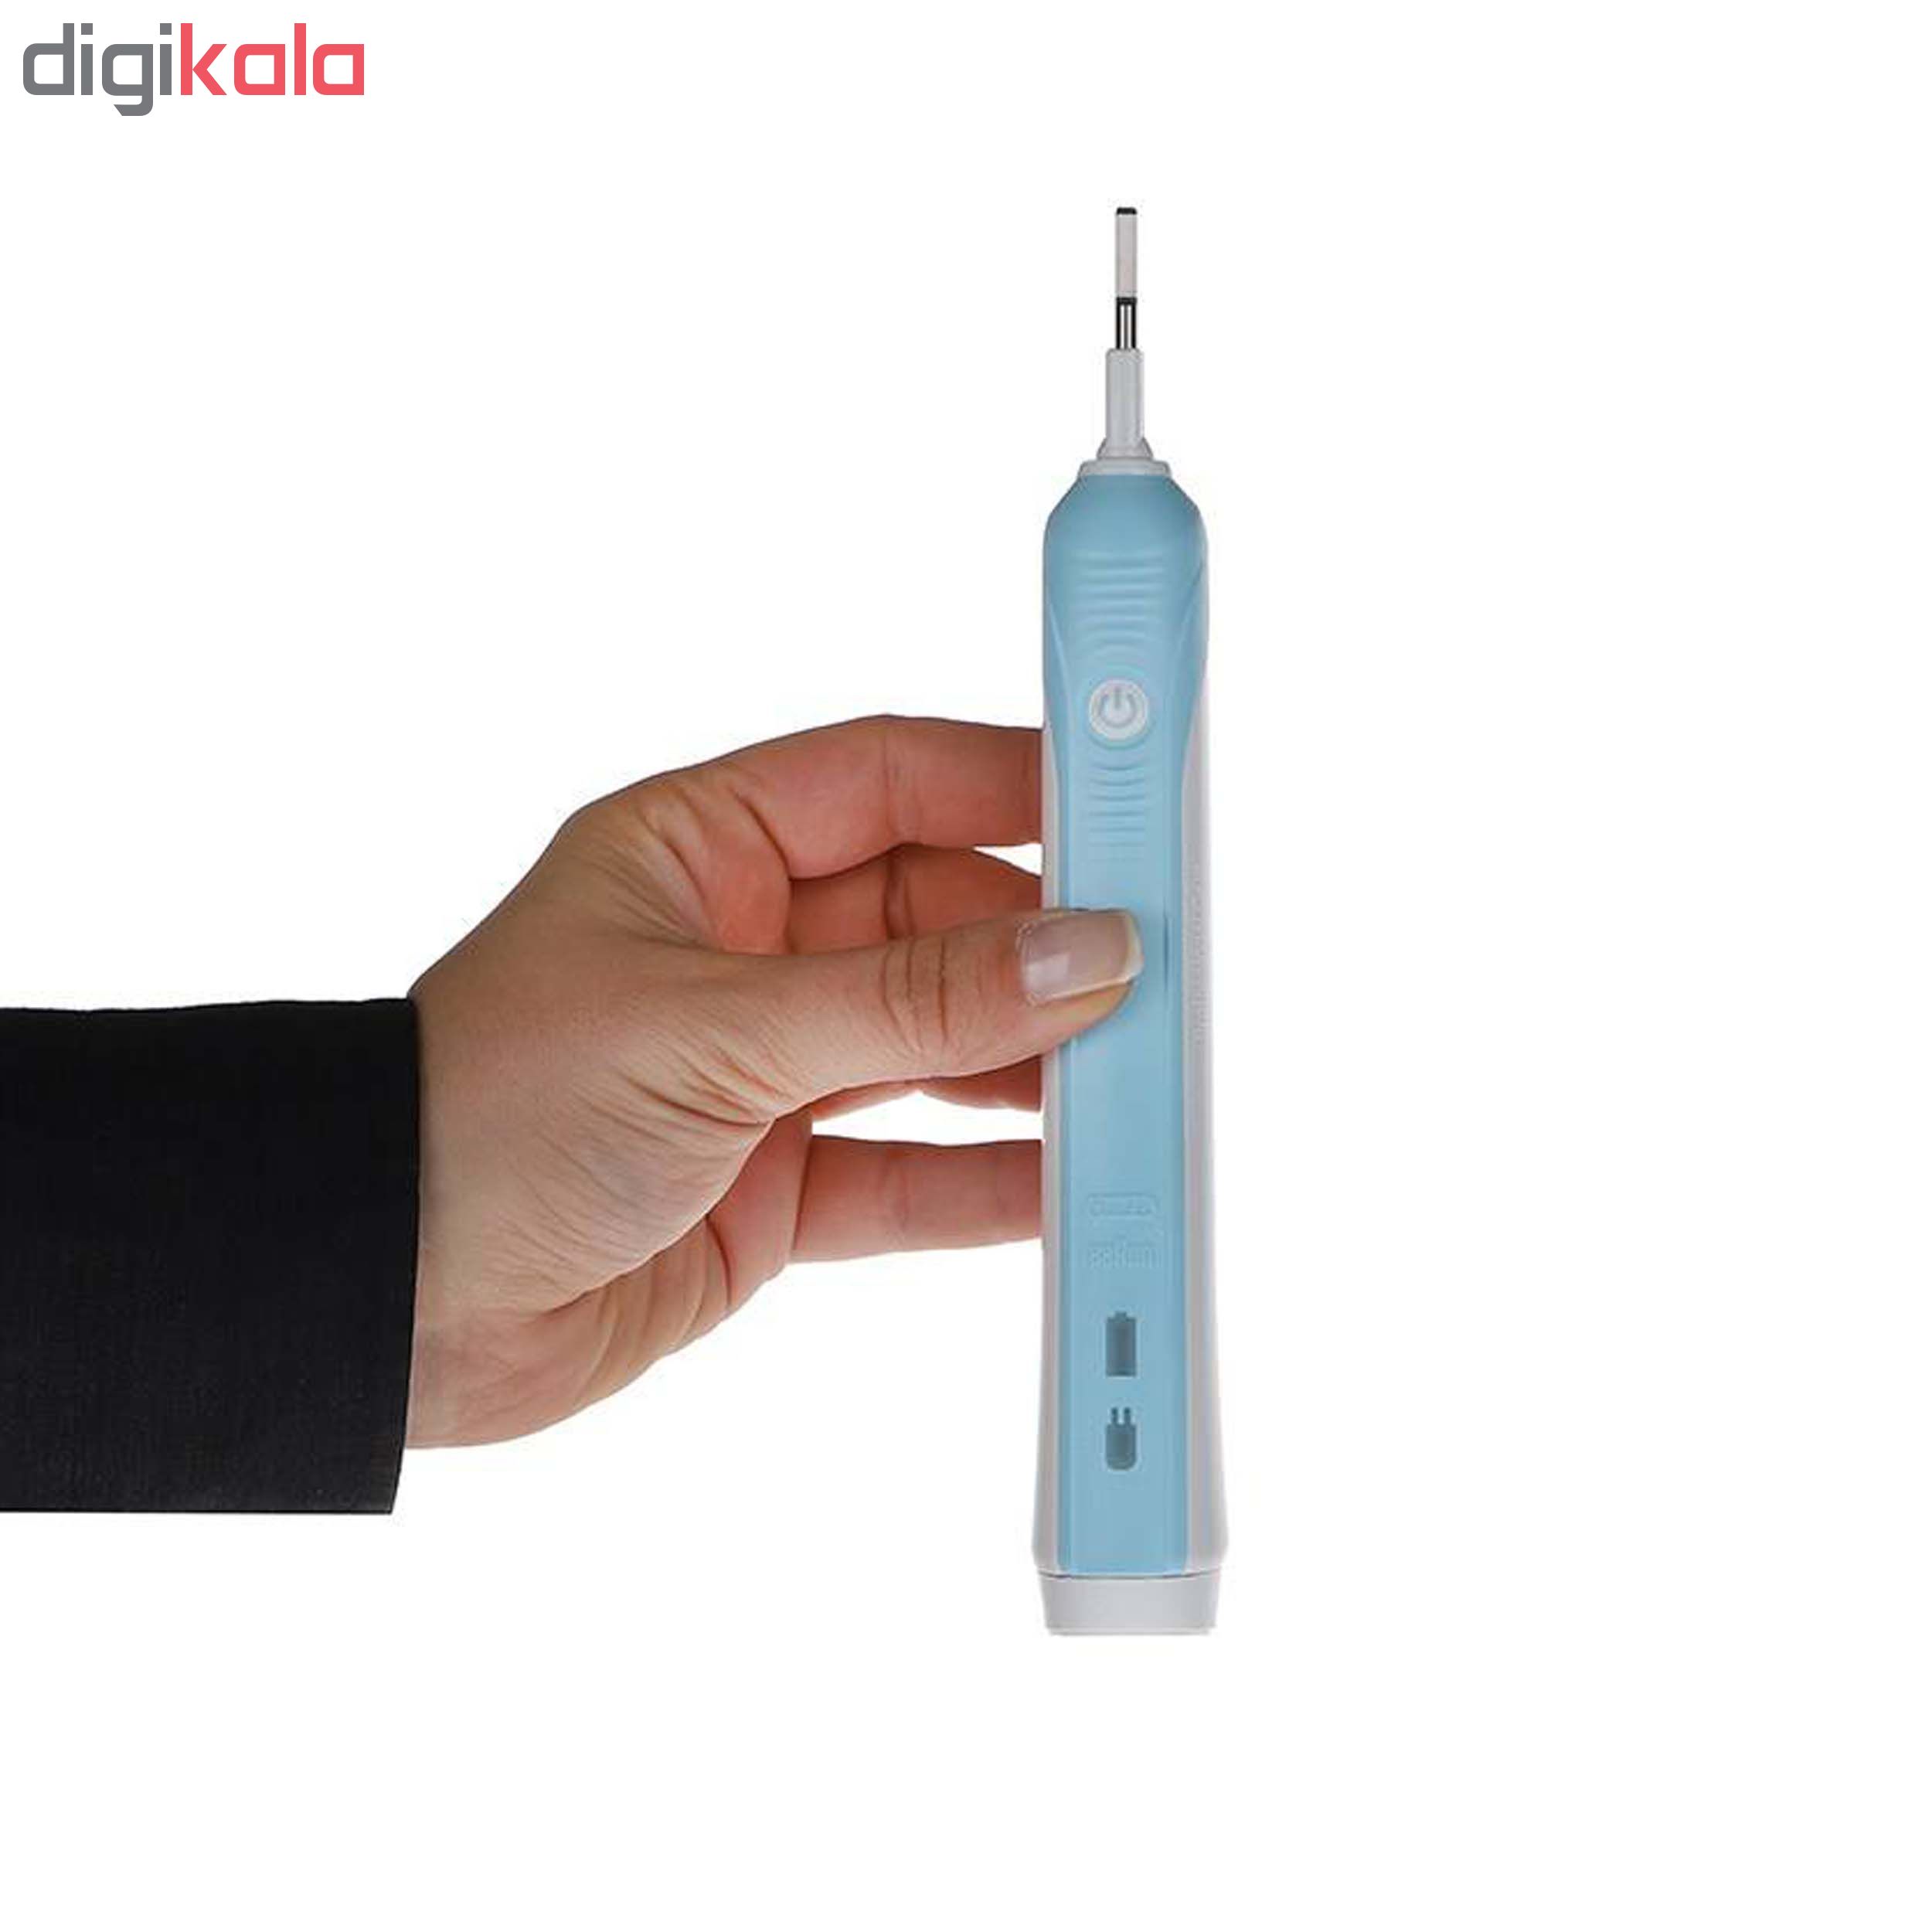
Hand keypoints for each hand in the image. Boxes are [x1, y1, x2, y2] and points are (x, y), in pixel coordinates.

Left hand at [408, 716, 1141, 1444]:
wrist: (382, 1302)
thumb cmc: (487, 1115)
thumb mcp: (713, 1029)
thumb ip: (908, 999)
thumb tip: (1082, 952)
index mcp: (699, 853)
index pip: (887, 780)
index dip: (1012, 780)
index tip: (1129, 793)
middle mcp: (741, 952)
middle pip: (935, 921)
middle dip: (1044, 948)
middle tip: (1159, 970)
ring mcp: (763, 1075)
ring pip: (936, 1050)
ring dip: (1034, 1068)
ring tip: (1139, 1081)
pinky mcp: (773, 1190)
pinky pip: (909, 1173)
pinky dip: (988, 1183)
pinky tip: (1072, 1185)